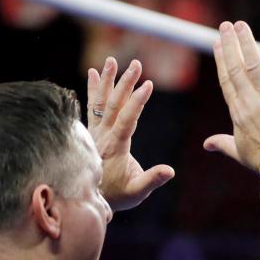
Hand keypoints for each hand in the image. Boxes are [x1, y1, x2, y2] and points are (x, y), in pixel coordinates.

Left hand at [87, 58, 174, 210]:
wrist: (89, 198)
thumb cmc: (118, 195)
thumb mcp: (138, 192)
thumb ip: (152, 180)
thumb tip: (170, 171)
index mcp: (115, 147)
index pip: (127, 119)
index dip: (137, 102)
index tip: (147, 84)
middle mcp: (102, 136)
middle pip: (113, 104)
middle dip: (125, 83)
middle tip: (135, 64)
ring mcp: (95, 132)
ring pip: (101, 102)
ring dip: (107, 81)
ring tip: (112, 61)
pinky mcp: (93, 131)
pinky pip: (92, 106)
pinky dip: (93, 90)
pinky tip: (94, 73)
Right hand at [203, 22, 259, 168]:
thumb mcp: (239, 152)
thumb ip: (222, 143)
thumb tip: (206, 144)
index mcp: (238, 112)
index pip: (227, 80)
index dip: (221, 60)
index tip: (217, 44)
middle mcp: (250, 101)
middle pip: (236, 68)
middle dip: (229, 45)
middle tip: (225, 26)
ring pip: (254, 64)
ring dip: (246, 42)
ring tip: (240, 25)